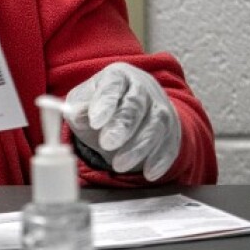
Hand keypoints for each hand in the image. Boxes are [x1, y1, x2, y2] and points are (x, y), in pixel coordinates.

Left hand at [64, 62, 181, 180]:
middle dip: (122, 126)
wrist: (124, 115)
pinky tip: (149, 173)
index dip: (105, 103)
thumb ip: (77, 109)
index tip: (95, 121)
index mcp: (117, 76)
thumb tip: (77, 114)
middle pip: (136, 105)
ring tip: (119, 165)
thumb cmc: (98, 107)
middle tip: (107, 143)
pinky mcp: (172, 131)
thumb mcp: (80, 104)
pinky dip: (160, 159)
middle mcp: (143, 88)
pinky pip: (170, 144)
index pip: (112, 85)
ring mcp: (161, 109)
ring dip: (138, 147)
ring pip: (155, 125)